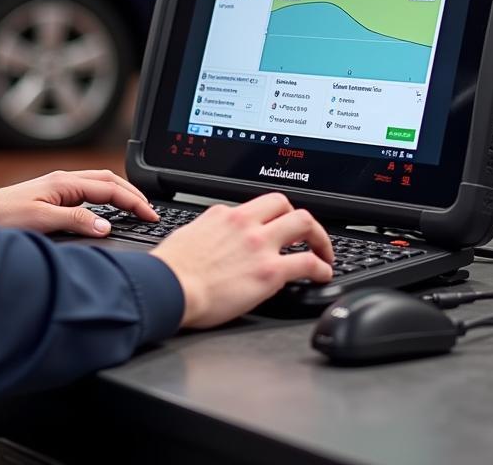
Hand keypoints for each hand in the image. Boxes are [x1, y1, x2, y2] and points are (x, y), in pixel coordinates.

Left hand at [0, 169, 157, 235]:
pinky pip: (88, 192)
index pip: (109, 188)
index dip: (133, 202)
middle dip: (133, 193)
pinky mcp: (53, 195)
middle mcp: (64, 180)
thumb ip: (76, 220)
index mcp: (65, 182)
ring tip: (137, 208)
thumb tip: (107, 226)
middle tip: (151, 211)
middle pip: (108, 180)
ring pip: (99, 184)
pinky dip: (106, 198)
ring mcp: (59, 186)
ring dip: (121, 194)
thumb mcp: (41, 220)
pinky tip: (109, 210)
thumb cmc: (3, 216)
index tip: (150, 215)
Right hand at [150, 193, 333, 328]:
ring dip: (319, 237)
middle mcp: (245, 223)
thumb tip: (213, 239)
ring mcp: (259, 244)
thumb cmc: (171, 270)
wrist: (169, 287)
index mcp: (224, 215)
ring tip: (323, 252)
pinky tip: (323, 275)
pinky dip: (322, 268)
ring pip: (304, 223)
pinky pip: (308, 262)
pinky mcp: (270, 271)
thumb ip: (209, 233)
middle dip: (300, 219)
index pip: (256, 206)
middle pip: (285, 204)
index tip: (277, 227)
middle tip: (307, 236)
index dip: (271, 217)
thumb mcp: (189, 236)